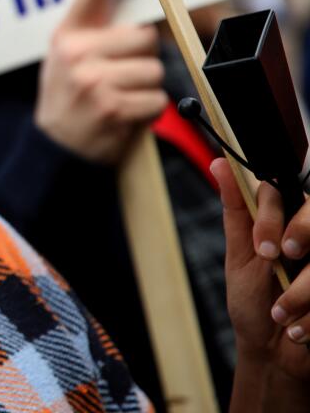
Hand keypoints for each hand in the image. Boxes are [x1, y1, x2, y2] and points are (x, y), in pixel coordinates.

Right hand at [34, 0, 166, 163]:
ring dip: (146, 88)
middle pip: (143, 38)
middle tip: (120, 76)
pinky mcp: (112, 108)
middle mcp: (77, 55)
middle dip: (142, 59)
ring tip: (120, 99)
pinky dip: (148, 111)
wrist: (56, 150)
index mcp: (67, 38)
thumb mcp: (66, 61)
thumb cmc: (69, 100)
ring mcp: (94, 81)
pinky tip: (124, 117)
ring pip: (154, 70)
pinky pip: (156, 99)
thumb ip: (92, 36)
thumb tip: (134, 13)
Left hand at [212, 159, 309, 411]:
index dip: (273, 216)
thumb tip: (218, 163)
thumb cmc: (254, 304)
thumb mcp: (240, 258)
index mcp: (288, 222)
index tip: (264, 248)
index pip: (283, 194)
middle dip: (300, 233)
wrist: (273, 355)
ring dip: (301, 292)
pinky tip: (299, 331)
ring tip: (280, 316)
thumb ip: (236, 212)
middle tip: (281, 260)